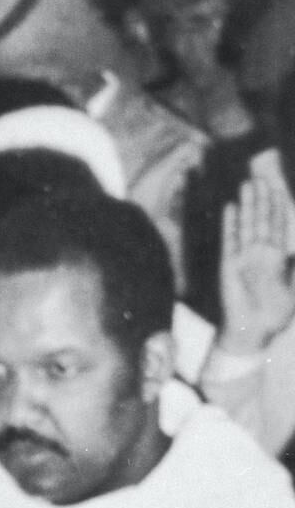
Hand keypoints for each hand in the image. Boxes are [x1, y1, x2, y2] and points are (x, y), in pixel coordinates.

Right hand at [219, 170, 294, 356]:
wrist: (254, 330)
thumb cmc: (276, 312)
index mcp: (277, 256)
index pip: (278, 225)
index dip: (278, 206)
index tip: (278, 187)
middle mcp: (260, 253)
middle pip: (262, 220)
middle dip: (263, 199)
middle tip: (261, 177)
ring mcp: (243, 257)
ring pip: (246, 225)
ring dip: (247, 205)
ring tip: (247, 185)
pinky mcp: (228, 265)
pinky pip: (229, 240)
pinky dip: (230, 224)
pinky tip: (230, 208)